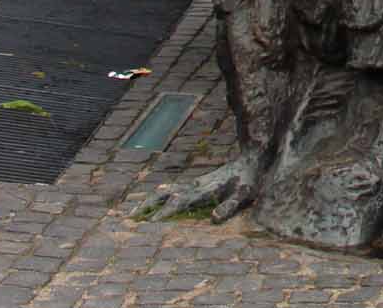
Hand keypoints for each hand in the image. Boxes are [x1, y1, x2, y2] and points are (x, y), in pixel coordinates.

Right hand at [135, 155, 260, 223]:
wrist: (252, 158)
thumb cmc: (249, 180)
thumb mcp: (243, 196)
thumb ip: (229, 206)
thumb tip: (214, 218)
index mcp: (204, 190)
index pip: (180, 202)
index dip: (166, 212)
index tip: (150, 223)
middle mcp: (195, 186)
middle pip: (165, 195)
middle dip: (147, 206)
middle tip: (130, 218)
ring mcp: (194, 184)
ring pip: (166, 191)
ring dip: (149, 201)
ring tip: (134, 213)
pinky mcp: (197, 184)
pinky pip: (173, 190)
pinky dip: (159, 197)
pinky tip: (153, 199)